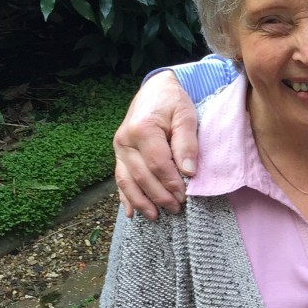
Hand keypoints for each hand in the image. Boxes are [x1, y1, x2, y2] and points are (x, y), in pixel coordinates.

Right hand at [113, 70, 198, 219]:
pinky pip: (120, 179)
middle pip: (142, 176)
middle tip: (177, 209)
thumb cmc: (173, 102)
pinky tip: (131, 213)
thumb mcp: (186, 115)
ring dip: (141, 202)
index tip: (186, 196)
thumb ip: (187, 143)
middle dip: (160, 196)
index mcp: (142, 129)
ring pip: (127, 181)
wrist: (155, 90)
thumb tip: (188, 172)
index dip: (172, 183)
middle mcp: (125, 140)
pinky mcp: (119, 155)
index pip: (158, 164)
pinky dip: (126, 197)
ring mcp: (119, 149)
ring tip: (156, 217)